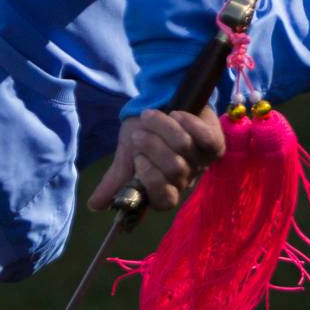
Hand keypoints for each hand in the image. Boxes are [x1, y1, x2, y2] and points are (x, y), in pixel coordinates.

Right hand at [87, 107, 224, 211]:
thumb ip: (115, 180)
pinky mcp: (214, 142)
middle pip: (175, 171)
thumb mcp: (126, 155)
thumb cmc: (143, 133)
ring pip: (186, 149)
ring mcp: (202, 161)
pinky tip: (176, 113)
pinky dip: (189, 124)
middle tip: (139, 134)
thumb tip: (94, 206)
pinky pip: (205, 138)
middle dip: (154, 148)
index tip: (138, 160)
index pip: (164, 200)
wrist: (159, 103)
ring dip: (164, 128)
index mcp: (163, 188)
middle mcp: (184, 178)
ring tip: (150, 116)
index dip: (152, 180)